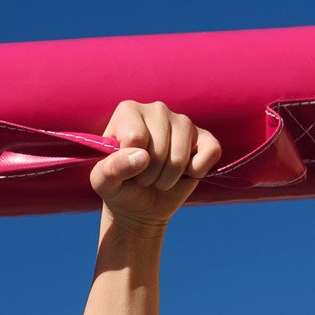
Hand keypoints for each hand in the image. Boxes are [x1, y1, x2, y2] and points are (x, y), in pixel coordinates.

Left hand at [89, 100, 219, 228]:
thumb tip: (141, 157)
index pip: (136, 138)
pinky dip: (198, 171)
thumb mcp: (103, 183)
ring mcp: (183, 121)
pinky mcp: (205, 137)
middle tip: (144, 178)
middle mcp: (156, 109)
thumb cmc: (119, 187)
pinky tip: (186, 172)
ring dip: (169, 178)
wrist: (141, 204)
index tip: (127, 168)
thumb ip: (111, 169)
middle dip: (150, 175)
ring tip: (160, 178)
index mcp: (128, 111)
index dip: (132, 164)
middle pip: (158, 149)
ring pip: (180, 157)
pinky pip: (210, 152)